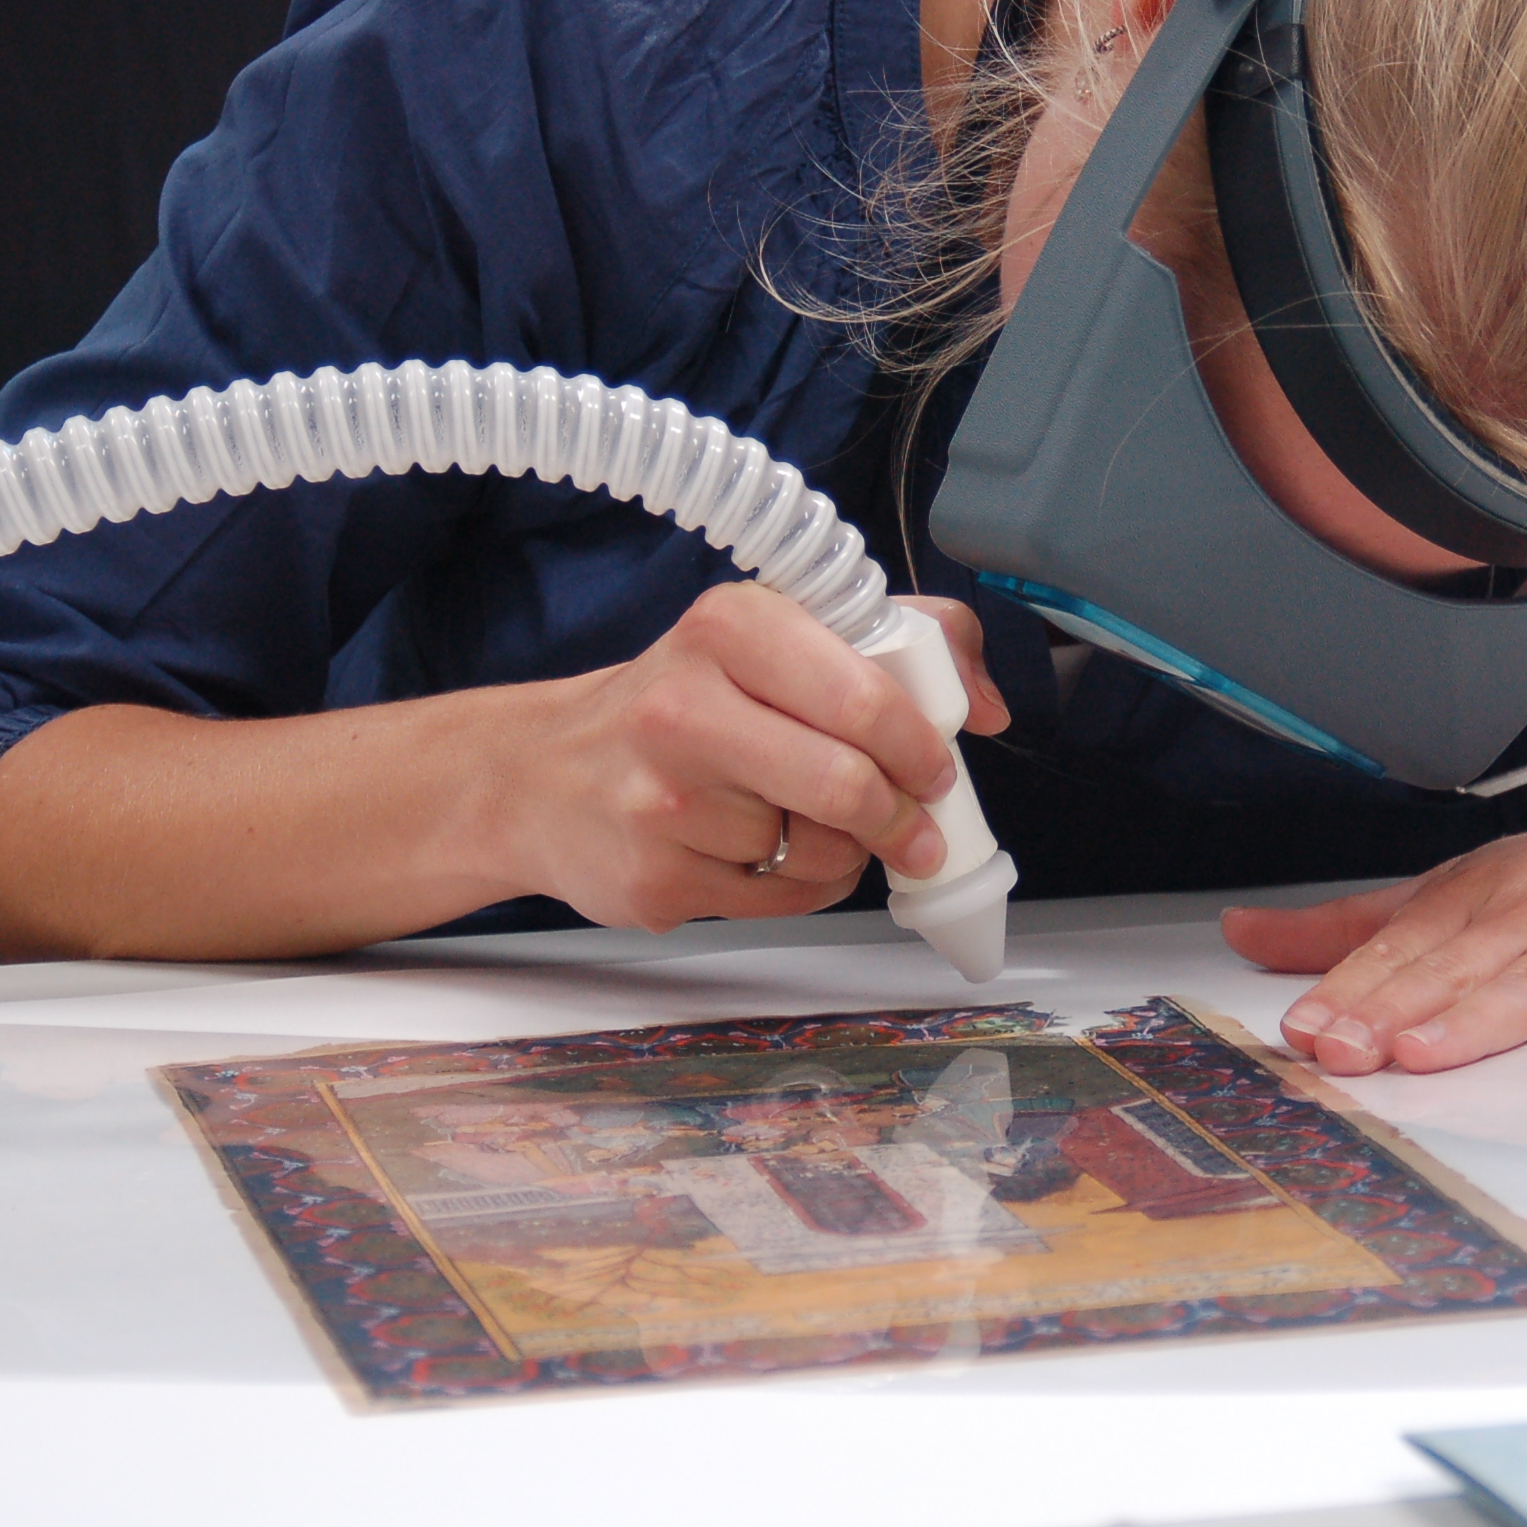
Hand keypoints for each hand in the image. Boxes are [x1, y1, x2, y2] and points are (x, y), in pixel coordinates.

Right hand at [495, 585, 1007, 933]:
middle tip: (914, 826)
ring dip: (839, 851)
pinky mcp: (655, 879)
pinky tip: (760, 854)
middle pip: (848, 785)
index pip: (866, 695)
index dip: (920, 744)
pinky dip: (800, 886)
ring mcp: (662, 800)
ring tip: (800, 823)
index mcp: (730, 626)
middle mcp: (683, 705)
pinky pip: (784, 900)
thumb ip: (902, 638)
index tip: (936, 766)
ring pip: (821, 852)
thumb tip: (984, 704)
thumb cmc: (680, 703)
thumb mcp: (775, 635)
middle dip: (899, 816)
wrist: (542, 776)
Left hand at [1222, 732, 1526, 1073]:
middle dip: (1389, 1010)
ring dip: (1477, 1018)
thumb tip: (1246, 934)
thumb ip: (1356, 925)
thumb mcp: (1465, 884)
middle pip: (1453, 968)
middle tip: (1337, 1050)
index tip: (1300, 1029)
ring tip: (1425, 1052)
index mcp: (1477, 898)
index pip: (1400, 947)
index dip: (1346, 989)